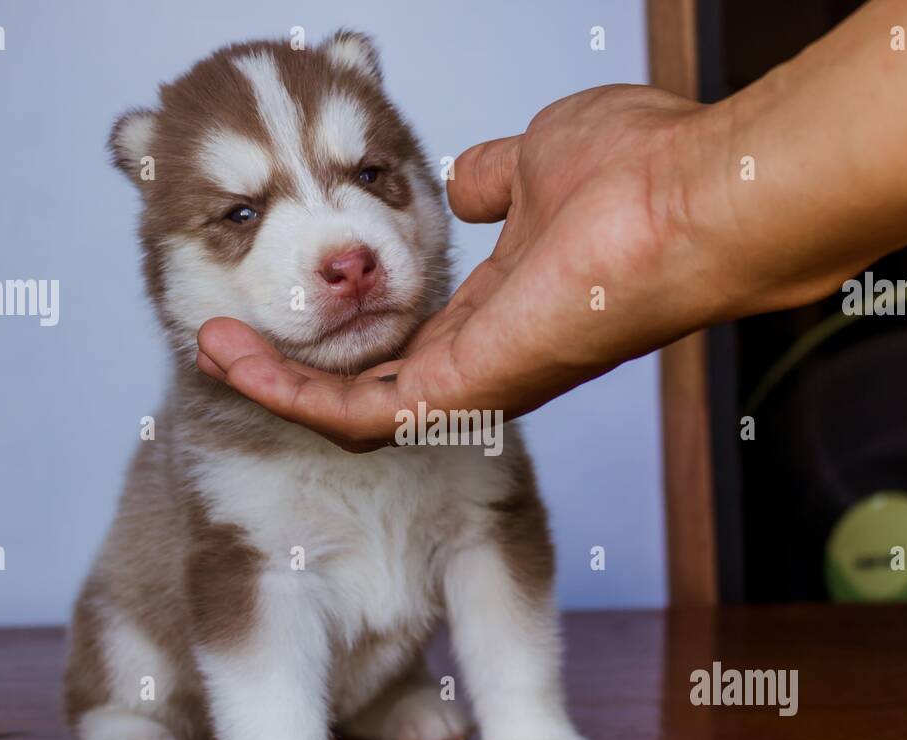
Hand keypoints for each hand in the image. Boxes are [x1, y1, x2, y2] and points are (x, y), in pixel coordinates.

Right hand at [196, 85, 721, 450]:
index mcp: (497, 307)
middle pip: (365, 386)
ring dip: (273, 387)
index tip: (282, 291)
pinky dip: (290, 394)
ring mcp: (476, 383)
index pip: (401, 336)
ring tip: (207, 349)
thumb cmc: (642, 168)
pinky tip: (232, 358)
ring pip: (349, 413)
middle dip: (288, 366)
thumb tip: (464, 177)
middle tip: (217, 338)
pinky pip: (357, 414)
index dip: (337, 321)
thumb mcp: (537, 158)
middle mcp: (484, 358)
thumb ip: (493, 178)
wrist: (698, 194)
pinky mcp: (466, 394)